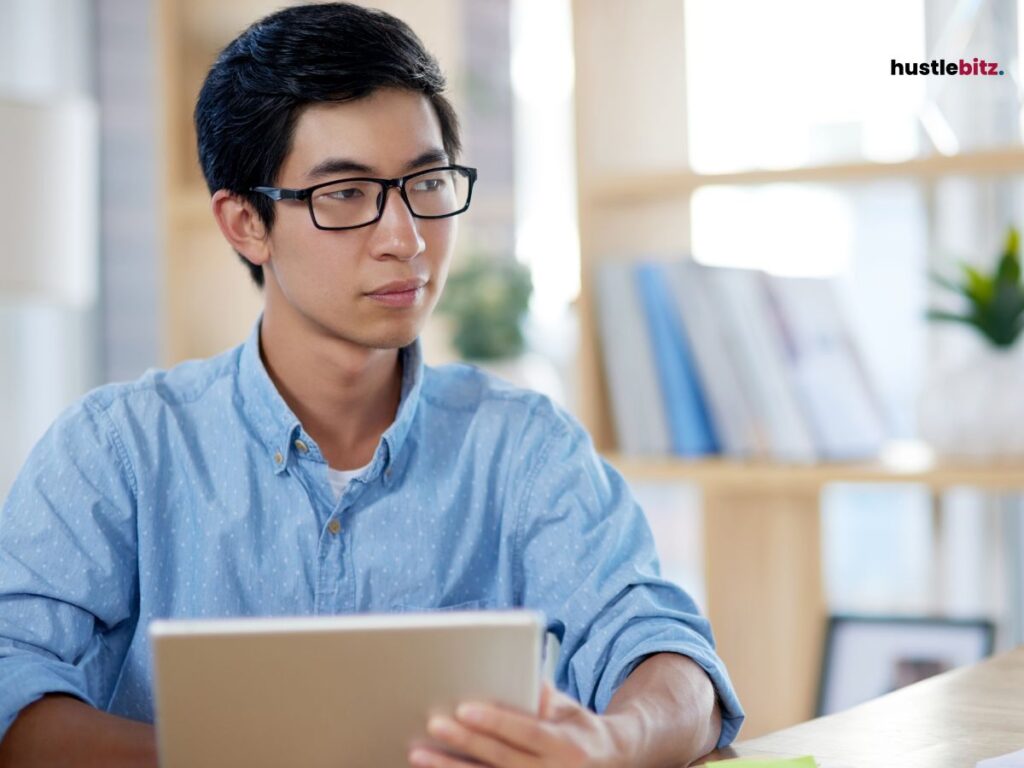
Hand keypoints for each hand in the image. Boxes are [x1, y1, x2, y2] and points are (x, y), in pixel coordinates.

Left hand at [407, 682, 630, 767]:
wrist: (608, 765)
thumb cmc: (579, 731)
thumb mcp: (571, 710)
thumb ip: (546, 697)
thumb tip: (526, 678)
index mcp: (565, 746)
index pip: (526, 732)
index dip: (495, 721)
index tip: (464, 707)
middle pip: (501, 759)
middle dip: (465, 743)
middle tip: (434, 724)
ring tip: (419, 753)